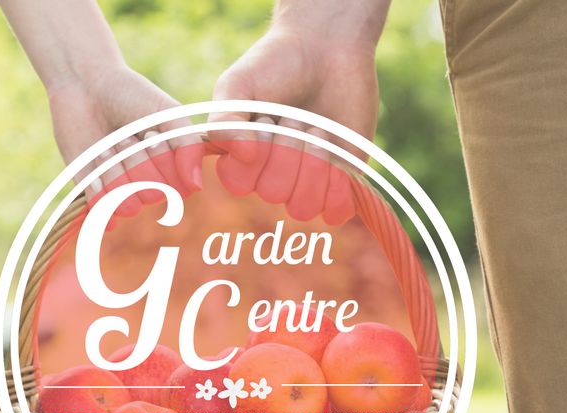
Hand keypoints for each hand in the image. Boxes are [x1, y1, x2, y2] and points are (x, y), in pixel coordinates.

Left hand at [0, 0, 201, 213]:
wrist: (83, 86)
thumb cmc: (131, 96)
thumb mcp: (168, 114)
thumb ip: (189, 147)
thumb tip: (195, 186)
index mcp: (172, 169)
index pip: (179, 189)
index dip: (164, 161)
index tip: (150, 133)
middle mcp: (149, 186)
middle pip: (153, 196)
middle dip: (137, 161)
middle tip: (125, 135)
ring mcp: (120, 194)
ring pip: (128, 207)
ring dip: (116, 172)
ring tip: (107, 146)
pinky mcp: (93, 197)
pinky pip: (102, 211)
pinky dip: (98, 189)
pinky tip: (94, 164)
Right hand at [209, 1, 387, 223]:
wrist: (327, 48)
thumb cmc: (275, 64)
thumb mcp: (238, 85)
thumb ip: (225, 121)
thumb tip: (245, 157)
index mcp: (242, 159)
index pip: (239, 184)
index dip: (255, 153)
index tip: (264, 117)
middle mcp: (271, 175)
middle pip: (273, 193)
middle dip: (287, 148)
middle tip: (295, 113)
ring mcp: (306, 181)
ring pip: (302, 206)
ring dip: (312, 164)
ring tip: (317, 127)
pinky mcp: (340, 180)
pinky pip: (334, 211)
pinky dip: (336, 189)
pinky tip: (337, 155)